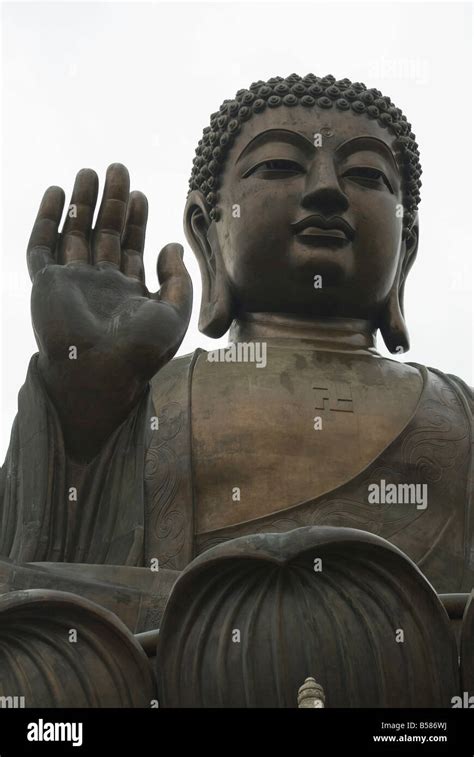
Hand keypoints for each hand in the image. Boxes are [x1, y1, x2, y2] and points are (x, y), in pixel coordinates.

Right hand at [28, 163, 192, 459]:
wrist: (101, 374)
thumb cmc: (142, 352)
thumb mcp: (175, 313)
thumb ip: (178, 279)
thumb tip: (172, 245)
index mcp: (129, 292)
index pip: (131, 246)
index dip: (136, 220)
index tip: (140, 194)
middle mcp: (99, 284)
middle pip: (104, 233)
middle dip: (111, 201)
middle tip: (117, 168)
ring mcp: (71, 282)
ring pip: (75, 232)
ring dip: (82, 202)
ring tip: (89, 172)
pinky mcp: (46, 284)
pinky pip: (42, 246)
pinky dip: (47, 219)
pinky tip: (57, 193)